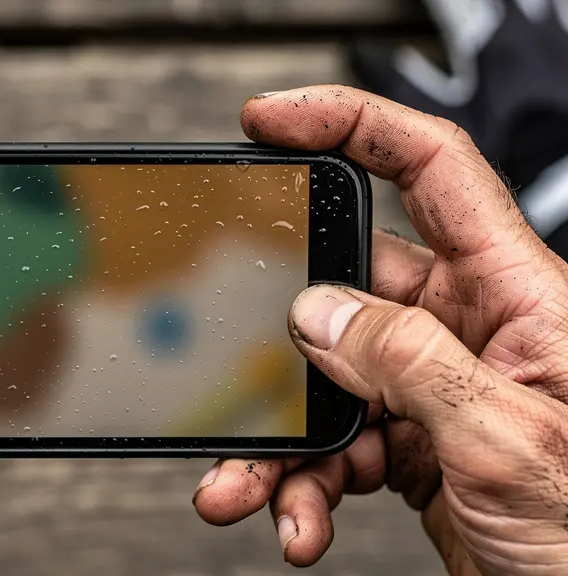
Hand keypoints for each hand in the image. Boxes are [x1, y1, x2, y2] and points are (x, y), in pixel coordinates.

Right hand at [193, 85, 567, 574]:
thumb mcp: (508, 439)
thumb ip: (408, 362)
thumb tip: (318, 311)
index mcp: (517, 296)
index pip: (432, 170)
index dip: (350, 125)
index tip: (273, 122)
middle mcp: (471, 333)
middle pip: (347, 291)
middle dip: (280, 339)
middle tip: (239, 367)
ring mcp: (438, 389)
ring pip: (327, 383)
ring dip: (280, 441)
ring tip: (248, 487)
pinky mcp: (415, 444)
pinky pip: (335, 444)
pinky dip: (304, 483)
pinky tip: (300, 517)